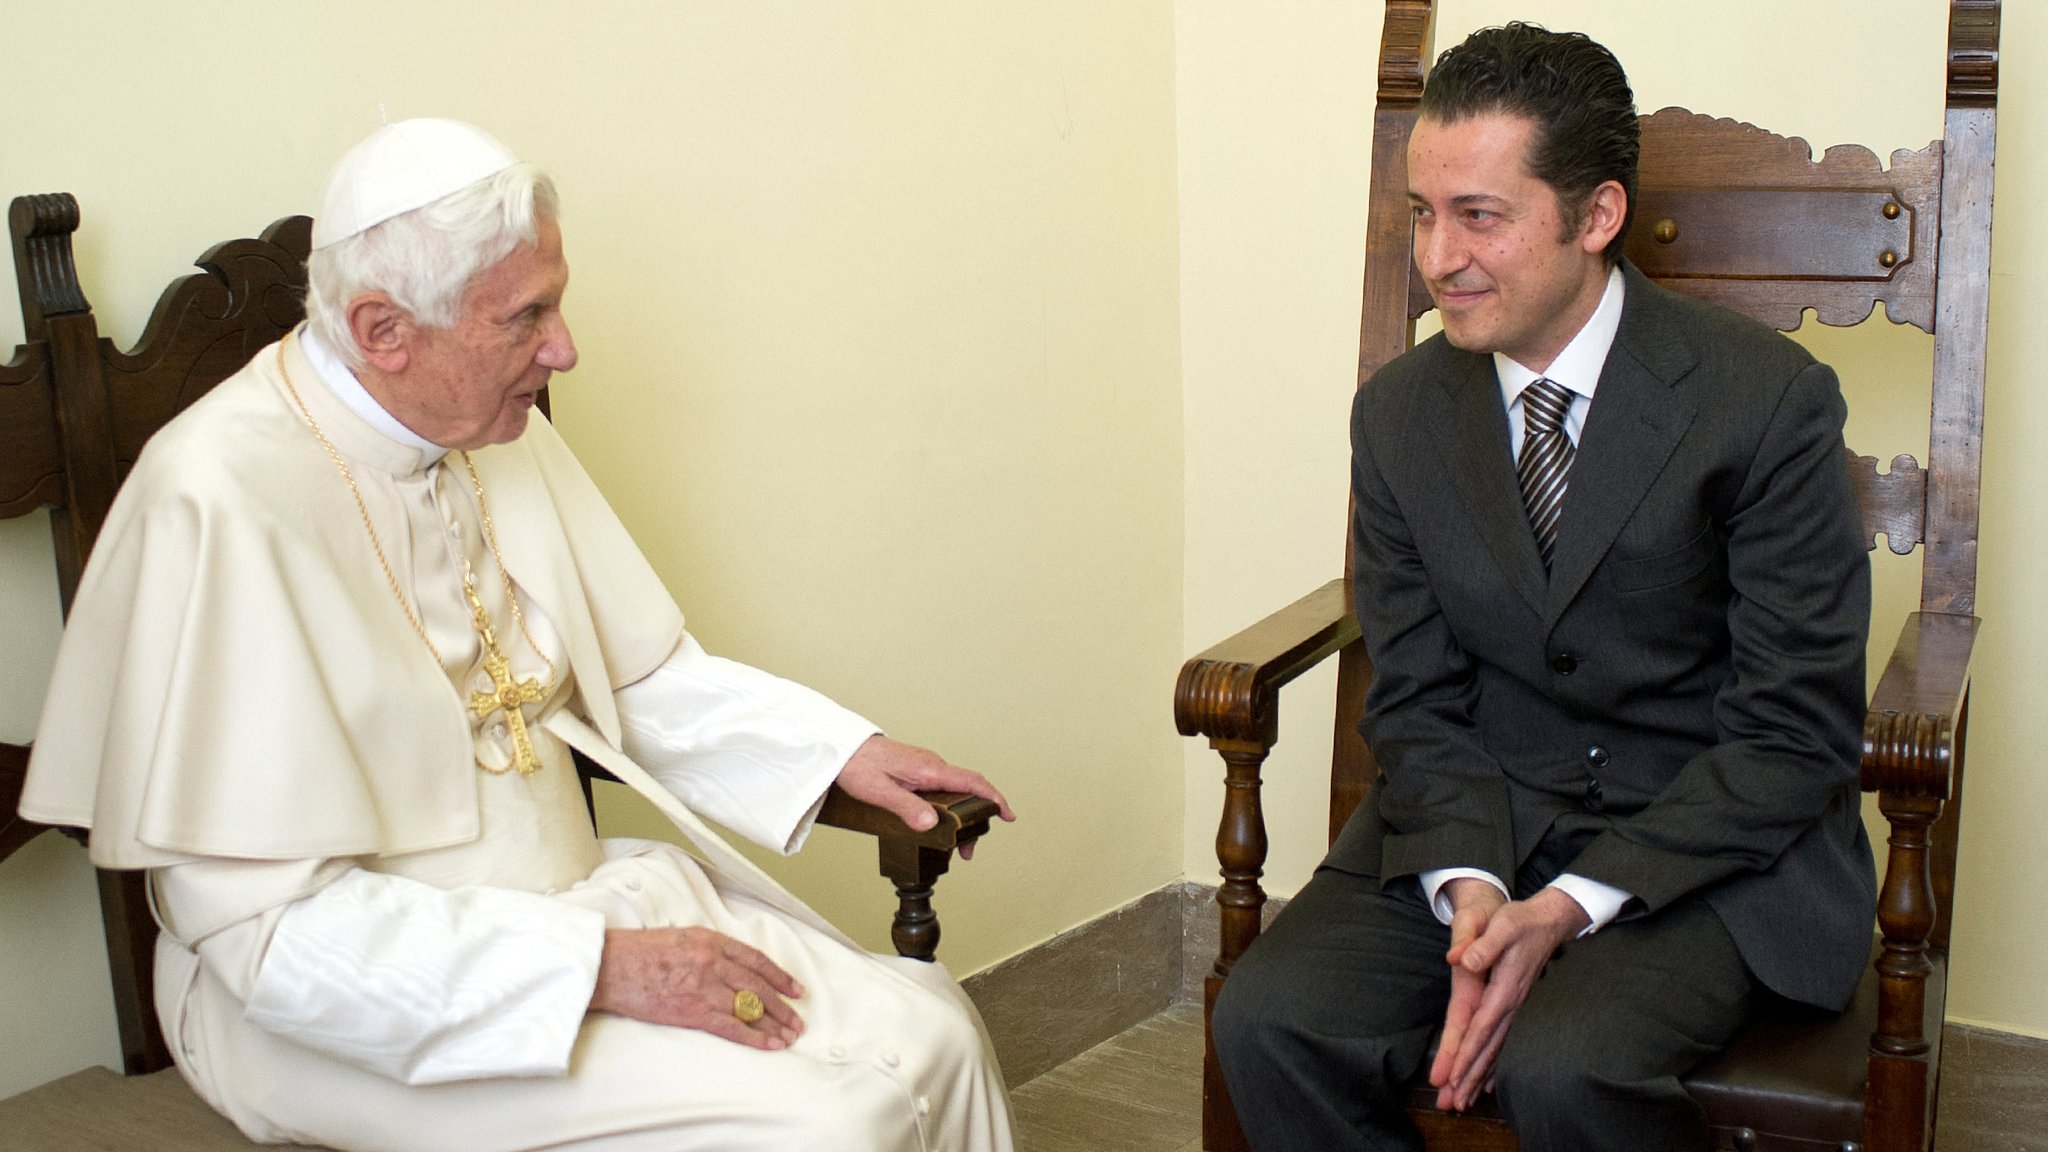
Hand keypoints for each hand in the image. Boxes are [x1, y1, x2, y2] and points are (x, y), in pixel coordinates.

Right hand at [590, 927, 805, 1049]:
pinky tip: (770, 1044)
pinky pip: (732, 1026)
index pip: (756, 960)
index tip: (794, 988)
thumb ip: (706, 948)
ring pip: (751, 1007)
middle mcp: (713, 961)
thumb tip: (727, 963)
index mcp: (711, 940)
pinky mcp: (693, 1011)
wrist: (610, 967)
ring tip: (789, 1035)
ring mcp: (705, 986)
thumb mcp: (679, 936)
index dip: (780, 976)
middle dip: (783, 1005)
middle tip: (797, 1018)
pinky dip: (755, 1037)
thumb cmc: (637, 952)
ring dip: (774, 1024)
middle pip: (759, 986)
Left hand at [834, 735, 1015, 859]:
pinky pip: (942, 788)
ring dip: (961, 815)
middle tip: (967, 849)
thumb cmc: (856, 764)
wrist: (841, 746)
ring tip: (952, 843)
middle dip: (976, 818)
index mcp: (928, 769)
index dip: (994, 798)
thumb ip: (906, 808)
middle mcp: (932, 766)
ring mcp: (925, 767)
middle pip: (967, 790)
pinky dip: (949, 807)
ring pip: (954, 791)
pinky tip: (938, 823)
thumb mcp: (879, 791)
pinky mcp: (917, 771)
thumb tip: (931, 824)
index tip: (1008, 815)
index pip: (972, 782)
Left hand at [1433, 887, 1588, 1110]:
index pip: (1481, 1027)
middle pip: (1489, 1048)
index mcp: (1505, 988)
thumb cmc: (1520, 920)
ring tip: (1464, 1102)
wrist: (1548, 920)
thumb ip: (1481, 944)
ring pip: (1496, 1049)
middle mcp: (1511, 1004)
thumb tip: (1461, 961)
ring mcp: (1515, 1007)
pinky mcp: (1514, 1005)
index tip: (1453, 1078)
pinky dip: (1494, 1064)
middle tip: (1452, 1105)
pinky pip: (1503, 1042)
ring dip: (1480, 1077)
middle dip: (1470, 1077)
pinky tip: (1487, 1083)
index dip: (1467, 1054)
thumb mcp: (1501, 924)